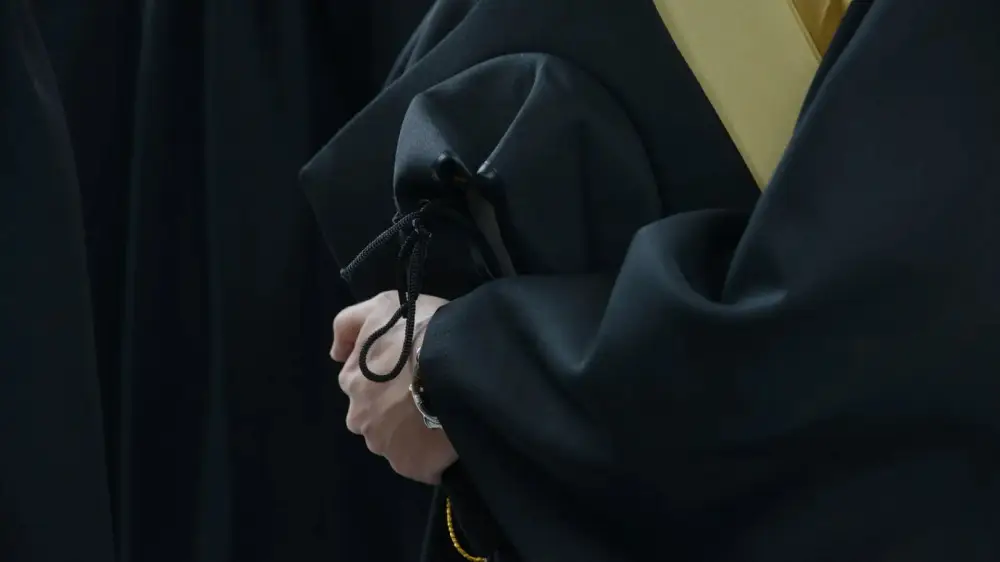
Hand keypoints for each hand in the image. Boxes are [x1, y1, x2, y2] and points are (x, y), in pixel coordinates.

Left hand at [331, 291, 456, 483]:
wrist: (458, 365)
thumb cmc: (421, 331)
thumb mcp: (381, 306)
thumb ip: (348, 325)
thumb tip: (336, 354)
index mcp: (352, 381)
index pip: (362, 384)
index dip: (387, 377)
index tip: (411, 369)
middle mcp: (360, 418)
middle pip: (376, 417)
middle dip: (395, 409)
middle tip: (427, 392)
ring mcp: (385, 446)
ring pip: (397, 442)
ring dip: (413, 433)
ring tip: (442, 414)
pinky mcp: (412, 467)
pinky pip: (420, 465)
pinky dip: (431, 456)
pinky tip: (449, 435)